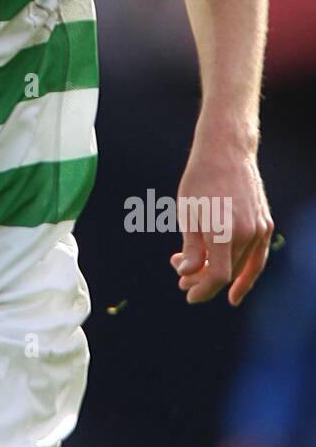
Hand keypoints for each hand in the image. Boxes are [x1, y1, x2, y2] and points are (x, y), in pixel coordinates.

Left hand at [170, 144, 273, 305]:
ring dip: (219, 274)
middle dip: (202, 278)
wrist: (226, 152)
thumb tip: (186, 274)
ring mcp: (260, 229)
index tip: (187, 293)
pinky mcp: (265, 224)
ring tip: (196, 272)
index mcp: (223, 232)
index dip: (201, 289)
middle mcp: (246, 233)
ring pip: (241, 266)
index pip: (216, 275)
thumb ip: (189, 248)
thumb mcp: (187, 214)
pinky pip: (258, 257)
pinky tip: (235, 290)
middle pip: (226, 272)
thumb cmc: (199, 181)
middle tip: (181, 276)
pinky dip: (247, 274)